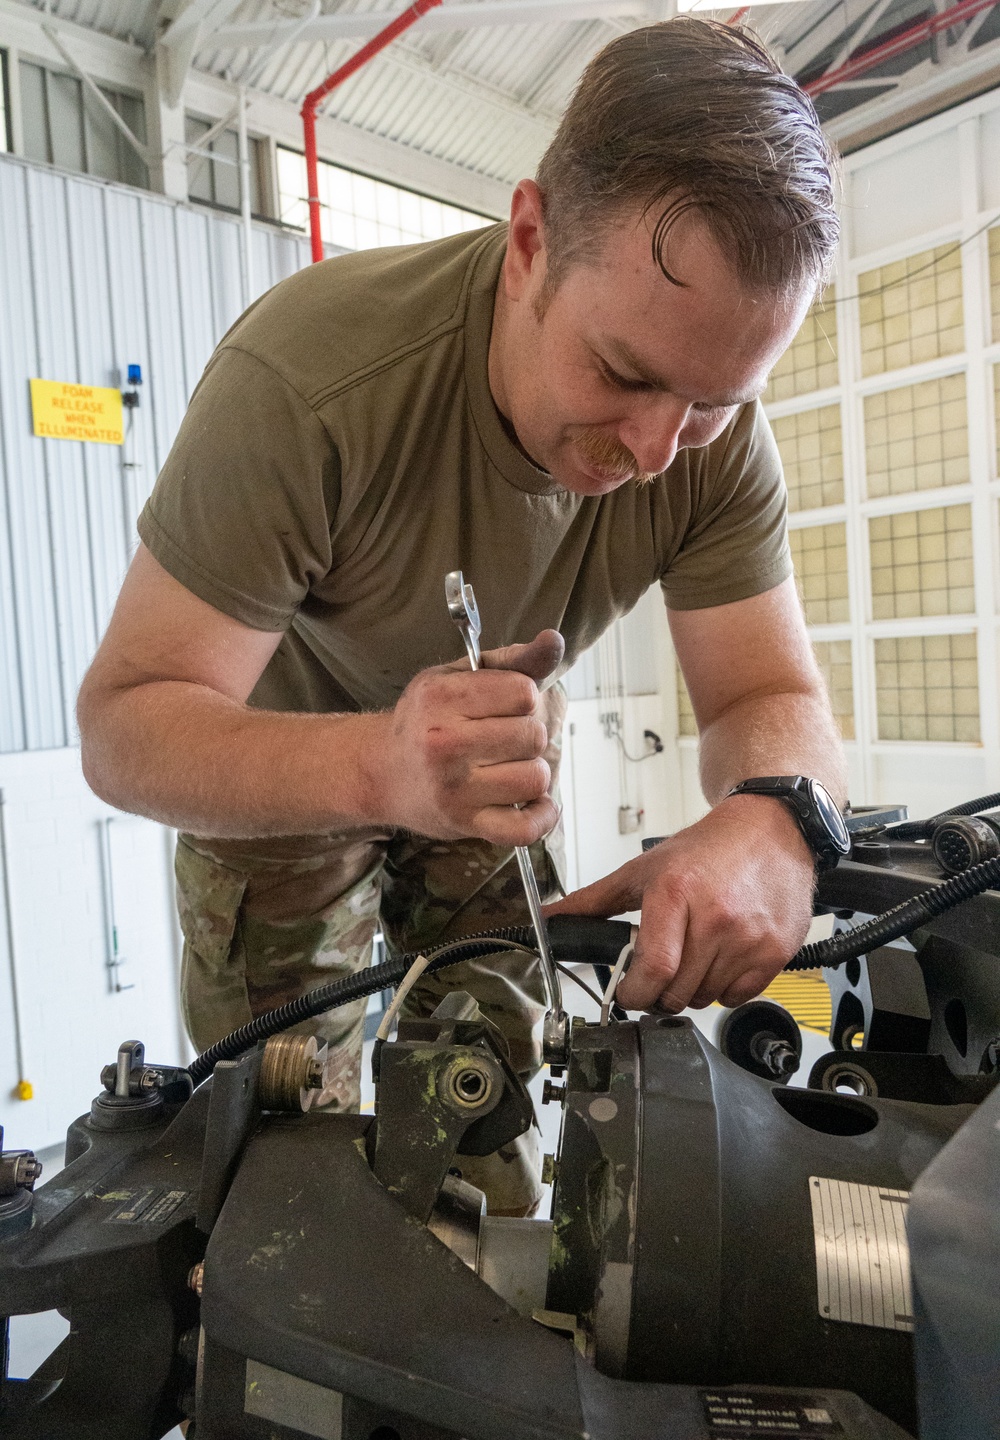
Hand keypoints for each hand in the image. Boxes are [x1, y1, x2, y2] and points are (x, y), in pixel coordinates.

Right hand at [376, 629, 564, 844]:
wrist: (379, 772)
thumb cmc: (425, 719)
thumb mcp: (457, 677)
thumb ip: (511, 660)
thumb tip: (555, 640)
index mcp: (441, 696)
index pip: (523, 692)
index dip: (522, 697)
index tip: (503, 705)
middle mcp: (444, 742)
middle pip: (533, 735)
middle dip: (527, 735)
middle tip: (502, 739)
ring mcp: (454, 787)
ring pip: (535, 779)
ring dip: (532, 774)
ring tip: (507, 767)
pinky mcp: (464, 823)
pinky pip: (523, 829)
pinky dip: (541, 818)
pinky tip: (537, 804)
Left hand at [545, 794, 814, 1010]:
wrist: (770, 830)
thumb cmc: (708, 850)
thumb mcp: (644, 869)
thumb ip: (594, 901)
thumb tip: (550, 920)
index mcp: (677, 893)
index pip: (653, 968)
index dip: (633, 993)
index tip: (627, 993)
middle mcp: (717, 917)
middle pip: (676, 991)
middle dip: (659, 993)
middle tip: (658, 974)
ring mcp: (750, 937)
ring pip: (705, 997)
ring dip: (691, 989)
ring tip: (693, 956)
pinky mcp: (776, 950)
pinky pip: (739, 996)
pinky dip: (724, 988)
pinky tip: (721, 957)